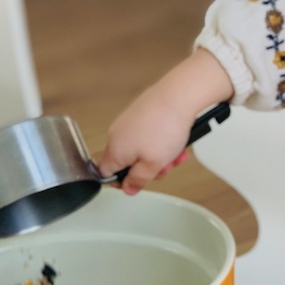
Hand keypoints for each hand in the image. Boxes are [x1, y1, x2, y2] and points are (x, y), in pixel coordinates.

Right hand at [97, 49, 232, 194]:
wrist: (179, 95)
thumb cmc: (165, 126)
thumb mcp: (154, 165)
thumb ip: (138, 180)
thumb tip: (128, 188)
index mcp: (115, 150)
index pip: (106, 174)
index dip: (122, 182)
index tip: (138, 182)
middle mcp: (117, 134)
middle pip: (127, 162)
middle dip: (148, 169)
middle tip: (164, 167)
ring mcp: (128, 122)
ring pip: (141, 149)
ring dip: (159, 156)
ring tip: (176, 153)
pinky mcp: (140, 114)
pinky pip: (148, 135)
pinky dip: (162, 141)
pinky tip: (177, 141)